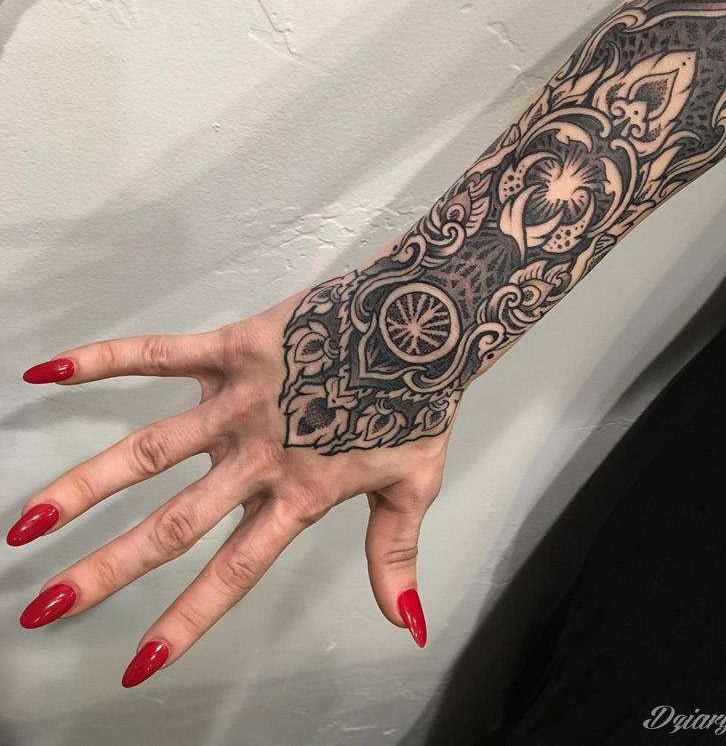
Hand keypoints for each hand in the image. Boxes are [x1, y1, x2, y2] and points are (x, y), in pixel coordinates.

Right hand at [8, 294, 446, 685]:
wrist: (425, 323)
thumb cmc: (420, 403)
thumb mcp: (414, 486)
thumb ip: (395, 556)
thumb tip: (405, 627)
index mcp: (301, 494)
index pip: (234, 569)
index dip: (188, 618)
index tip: (139, 662)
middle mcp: (260, 456)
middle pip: (175, 523)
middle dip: (110, 568)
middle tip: (46, 604)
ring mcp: (242, 402)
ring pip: (151, 449)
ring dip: (87, 485)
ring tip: (28, 521)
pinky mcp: (236, 349)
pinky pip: (160, 354)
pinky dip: (106, 361)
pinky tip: (49, 370)